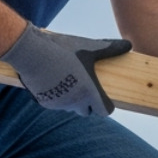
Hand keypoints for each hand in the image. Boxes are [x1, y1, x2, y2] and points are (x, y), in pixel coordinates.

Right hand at [0, 23, 130, 116]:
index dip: (106, 105)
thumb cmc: (63, 50)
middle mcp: (75, 103)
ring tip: (70, 81)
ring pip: (70, 108)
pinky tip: (54, 82)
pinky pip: (55, 104)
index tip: (104, 96)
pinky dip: (57, 97)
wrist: (30, 52)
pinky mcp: (44, 102)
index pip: (105, 111)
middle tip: (86, 87)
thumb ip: (109, 49)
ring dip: (72, 100)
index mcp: (90, 93)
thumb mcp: (89, 47)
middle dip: (89, 103)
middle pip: (87, 112)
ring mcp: (59, 104)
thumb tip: (128, 45)